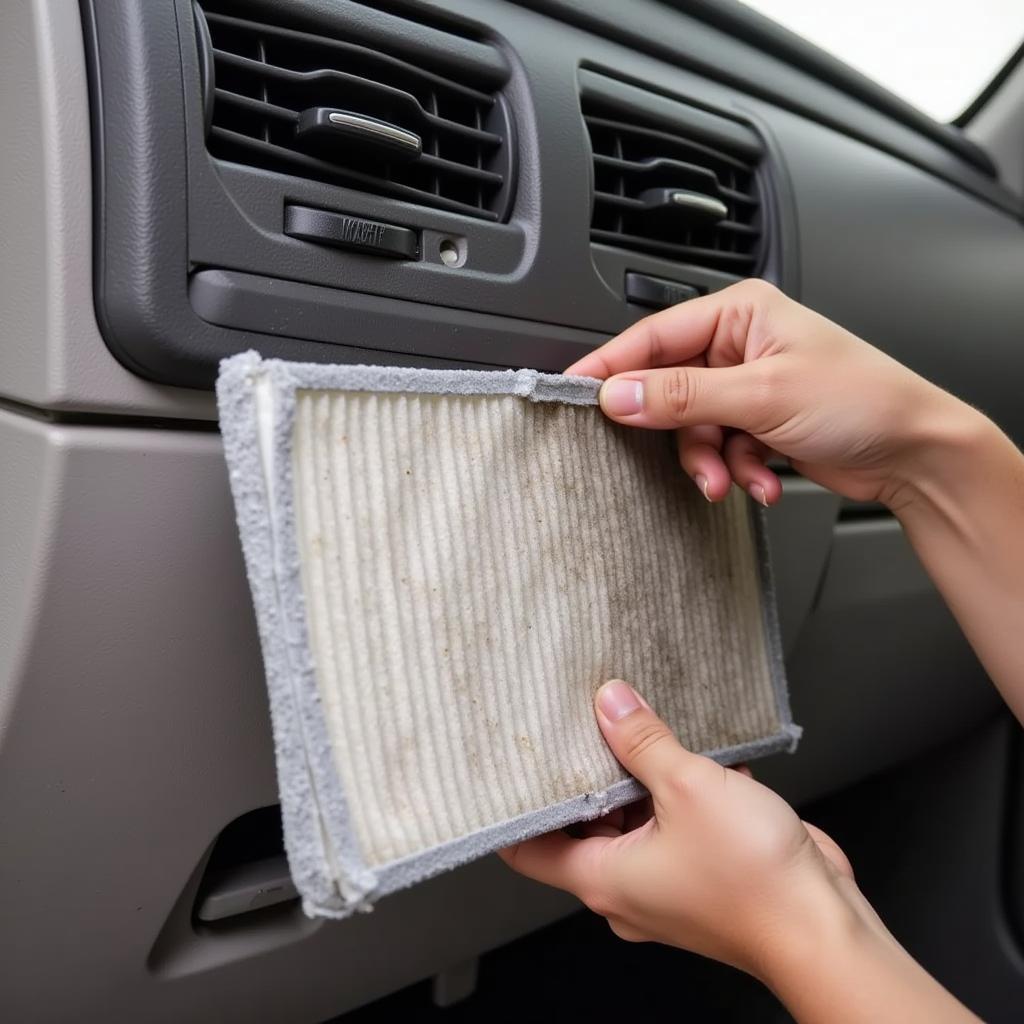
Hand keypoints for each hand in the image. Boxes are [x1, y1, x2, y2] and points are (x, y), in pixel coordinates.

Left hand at [500, 682, 979, 1021]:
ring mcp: (667, 883)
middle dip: (586, 776)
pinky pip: (677, 826)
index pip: (529, 849)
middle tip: (579, 724)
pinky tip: (697, 751)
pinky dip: (681, 793)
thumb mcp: (688, 787)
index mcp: (603, 878)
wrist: (824, 928)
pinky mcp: (704, 873)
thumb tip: (609, 704)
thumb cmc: (753, 878)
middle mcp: (627, 887)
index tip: (510, 767)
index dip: (515, 809)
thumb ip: (642, 742)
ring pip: (635, 821)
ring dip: (641, 778)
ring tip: (637, 725)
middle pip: (584, 826)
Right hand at [567, 279, 978, 510]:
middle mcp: (740, 344)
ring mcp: (747, 386)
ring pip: (691, 427)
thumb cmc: (864, 401)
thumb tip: (620, 394)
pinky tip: (762, 481)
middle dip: (681, 432)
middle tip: (687, 456)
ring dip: (710, 461)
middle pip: (669, 387)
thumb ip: (684, 395)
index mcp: (740, 313)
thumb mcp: (763, 394)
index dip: (613, 366)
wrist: (916, 454)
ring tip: (732, 479)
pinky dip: (734, 470)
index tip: (577, 391)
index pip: (654, 335)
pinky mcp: (756, 422)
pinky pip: (718, 448)